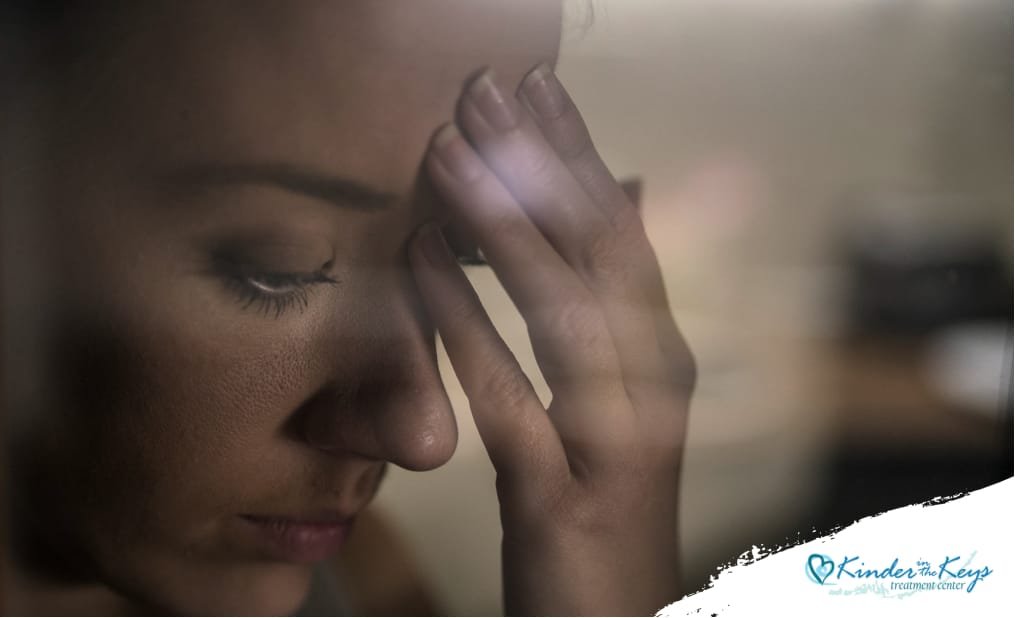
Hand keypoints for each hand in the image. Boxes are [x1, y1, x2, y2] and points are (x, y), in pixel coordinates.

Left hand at [408, 63, 695, 615]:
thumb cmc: (606, 503)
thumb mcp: (621, 400)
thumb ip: (621, 304)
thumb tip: (630, 198)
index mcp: (663, 357)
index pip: (625, 235)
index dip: (582, 156)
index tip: (537, 89)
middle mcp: (654, 387)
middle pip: (603, 253)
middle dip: (545, 164)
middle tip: (487, 90)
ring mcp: (615, 442)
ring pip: (564, 311)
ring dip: (501, 224)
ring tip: (446, 152)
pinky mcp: (560, 496)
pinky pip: (507, 395)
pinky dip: (462, 322)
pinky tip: (419, 262)